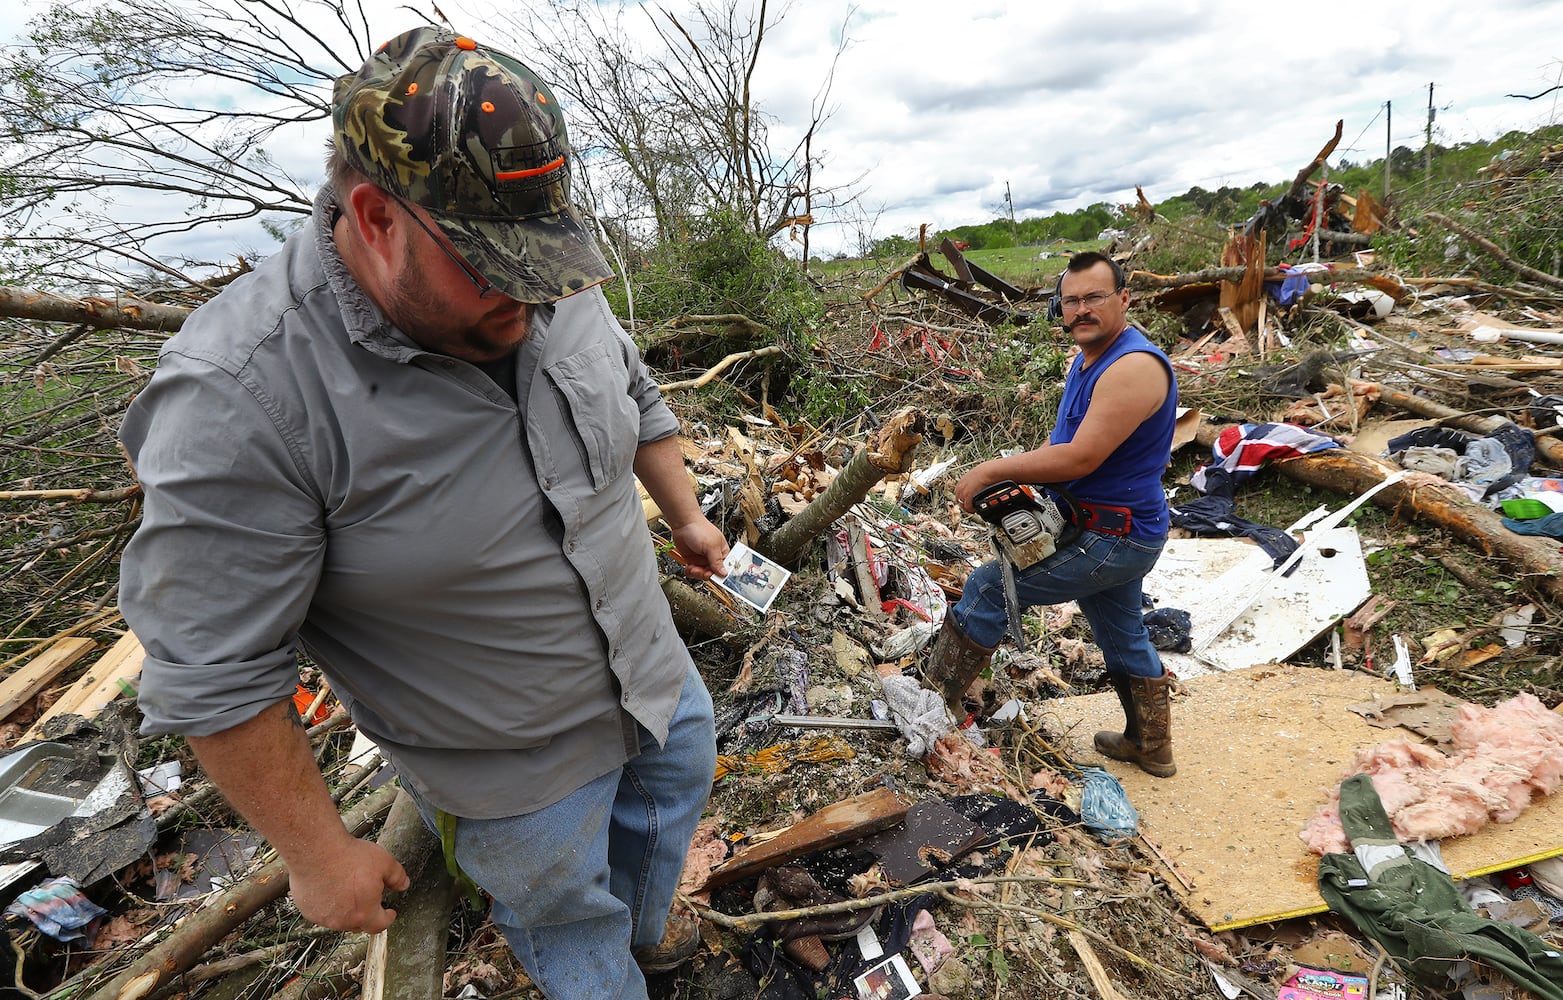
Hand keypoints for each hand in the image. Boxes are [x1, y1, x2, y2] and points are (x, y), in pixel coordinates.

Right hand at [288, 836, 409, 933]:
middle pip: (359, 923)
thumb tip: (404, 884)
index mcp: (364, 913)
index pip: (380, 925)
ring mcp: (323, 917)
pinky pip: (322, 911)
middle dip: (367, 913)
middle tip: (369, 897)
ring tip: (349, 889)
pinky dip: (328, 904)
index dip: (387, 918)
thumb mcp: (384, 862)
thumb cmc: (348, 857)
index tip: (389, 913)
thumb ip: (397, 877)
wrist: (316, 850)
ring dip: (346, 909)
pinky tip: (330, 887)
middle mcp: (342, 921)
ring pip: (339, 918)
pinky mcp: (307, 910)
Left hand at [670, 518, 728, 579]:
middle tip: (701, 571)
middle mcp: (713, 557)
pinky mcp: (693, 560)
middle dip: (705, 574)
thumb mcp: (711, 546)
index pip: (724, 569)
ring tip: (693, 568)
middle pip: (712, 574)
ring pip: (702, 574)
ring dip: (697, 573)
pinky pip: (693, 572)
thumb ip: (717, 561)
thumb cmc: (699, 529)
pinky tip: (689, 566)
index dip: (719, 575)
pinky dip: (690, 572)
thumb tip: (724, 573)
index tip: (714, 577)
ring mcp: (702, 559)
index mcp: (722, 552)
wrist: (682, 524)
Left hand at [954, 465, 998, 512]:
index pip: (958, 492)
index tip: (966, 500)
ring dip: (967, 508)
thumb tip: (980, 480)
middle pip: (958, 499)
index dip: (962, 497)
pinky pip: (967, 506)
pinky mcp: (968, 496)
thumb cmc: (986, 471)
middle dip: (963, 504)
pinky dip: (971, 509)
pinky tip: (975, 510)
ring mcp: (964, 491)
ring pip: (962, 504)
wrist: (987, 471)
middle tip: (969, 506)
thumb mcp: (976, 474)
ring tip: (972, 509)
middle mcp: (961, 486)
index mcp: (962, 480)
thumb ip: (974, 479)